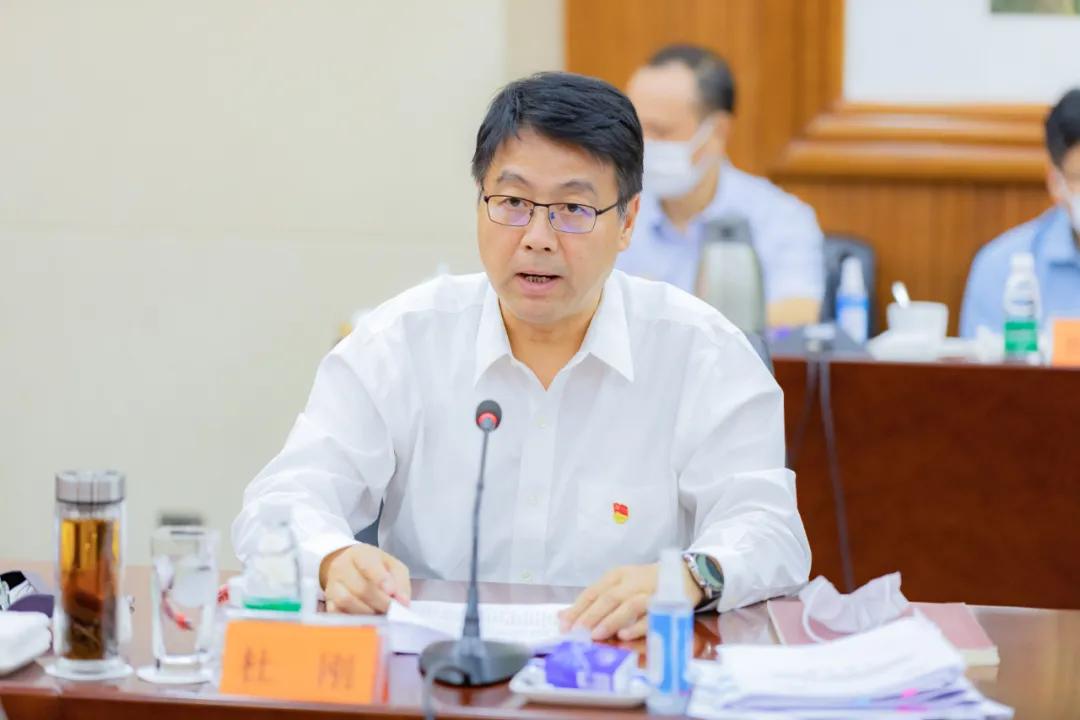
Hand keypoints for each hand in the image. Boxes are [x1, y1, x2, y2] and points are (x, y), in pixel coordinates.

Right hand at [319, 543, 411, 613]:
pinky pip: (338, 614)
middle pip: (359, 588)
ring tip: (382, 616)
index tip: (391, 592)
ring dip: (367, 613)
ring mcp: (332, 586)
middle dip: (380, 602)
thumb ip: (400, 582)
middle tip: (394, 611)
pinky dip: (354, 620)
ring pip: (346, 602)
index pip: (368, 564)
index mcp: (359, 554)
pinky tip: (367, 622)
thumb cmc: (375, 567)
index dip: (380, 579)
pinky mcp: (328, 603)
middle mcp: (341, 568)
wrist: (348, 569)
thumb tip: (403, 602)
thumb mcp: (392, 566)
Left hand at [558, 562, 703, 640]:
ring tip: (596, 635)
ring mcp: (649, 592)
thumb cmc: (646, 584)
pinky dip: (637, 627)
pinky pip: (650, 616)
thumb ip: (595, 602)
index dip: (578, 608)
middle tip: (577, 632)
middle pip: (608, 597)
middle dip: (591, 616)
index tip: (564, 624)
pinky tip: (624, 636)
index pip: (593, 591)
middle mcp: (632, 582)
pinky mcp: (665, 604)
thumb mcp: (619, 586)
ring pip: (628, 605)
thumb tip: (563, 617)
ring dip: (611, 621)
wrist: (685, 575)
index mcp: (617, 576)